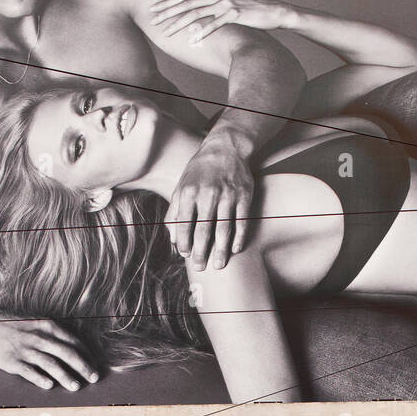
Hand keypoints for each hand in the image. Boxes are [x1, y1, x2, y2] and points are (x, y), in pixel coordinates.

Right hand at [0, 318, 96, 390]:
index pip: (73, 342)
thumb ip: (52, 334)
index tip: (95, 366)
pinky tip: (50, 386)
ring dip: (66, 376)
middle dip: (83, 367)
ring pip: (51, 364)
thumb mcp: (36, 323)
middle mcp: (39, 337)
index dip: (87, 355)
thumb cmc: (13, 326)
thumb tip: (72, 348)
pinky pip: (29, 371)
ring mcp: (26, 349)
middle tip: (94, 378)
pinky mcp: (13, 361)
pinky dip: (41, 378)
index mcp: (47, 327)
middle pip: (67, 353)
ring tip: (76, 386)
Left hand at [150, 0, 295, 42]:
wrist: (272, 11)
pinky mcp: (234, 15)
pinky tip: (192, 40)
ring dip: (179, 24)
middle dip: (168, 12)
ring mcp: (225, 4)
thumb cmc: (250, 5)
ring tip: (166, 33)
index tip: (154, 9)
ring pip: (197, 14)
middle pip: (187, 4)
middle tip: (152, 20)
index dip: (169, 3)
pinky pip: (215, 25)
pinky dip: (203, 32)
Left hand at [166, 134, 252, 269]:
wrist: (225, 148)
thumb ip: (174, 213)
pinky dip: (239, 237)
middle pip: (204, 230)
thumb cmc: (199, 172)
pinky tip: (235, 249)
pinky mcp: (244, 195)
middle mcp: (207, 193)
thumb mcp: (181, 186)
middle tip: (201, 267)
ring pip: (224, 228)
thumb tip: (172, 241)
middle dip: (201, 252)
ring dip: (221, 250)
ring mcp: (228, 195)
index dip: (184, 242)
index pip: (184, 224)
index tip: (185, 256)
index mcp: (188, 192)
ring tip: (219, 265)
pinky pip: (242, 221)